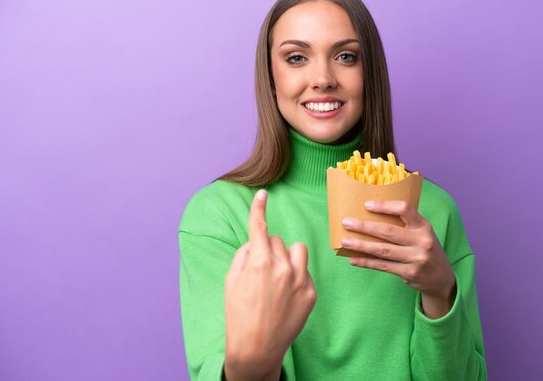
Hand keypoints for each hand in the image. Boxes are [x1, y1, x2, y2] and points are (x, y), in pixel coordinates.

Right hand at [224, 189, 316, 380]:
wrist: (257, 348)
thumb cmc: (239, 314)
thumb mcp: (231, 281)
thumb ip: (243, 255)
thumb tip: (255, 242)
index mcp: (259, 261)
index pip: (260, 227)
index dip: (259, 208)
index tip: (262, 194)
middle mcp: (282, 267)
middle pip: (278, 241)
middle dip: (269, 250)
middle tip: (261, 272)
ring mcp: (300, 280)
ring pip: (298, 250)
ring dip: (288, 257)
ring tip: (279, 277)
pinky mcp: (311, 293)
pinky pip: (305, 272)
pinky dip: (296, 277)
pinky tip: (286, 296)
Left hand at [341, 200, 455, 318]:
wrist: (442, 279)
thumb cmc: (425, 250)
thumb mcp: (422, 234)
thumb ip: (404, 226)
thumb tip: (370, 218)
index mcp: (424, 226)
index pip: (405, 209)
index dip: (385, 206)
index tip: (366, 205)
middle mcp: (422, 241)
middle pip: (388, 231)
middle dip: (364, 226)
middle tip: (346, 223)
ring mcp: (416, 258)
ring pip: (383, 250)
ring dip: (361, 245)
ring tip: (345, 241)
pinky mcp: (409, 273)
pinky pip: (383, 266)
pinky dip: (366, 262)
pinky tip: (353, 259)